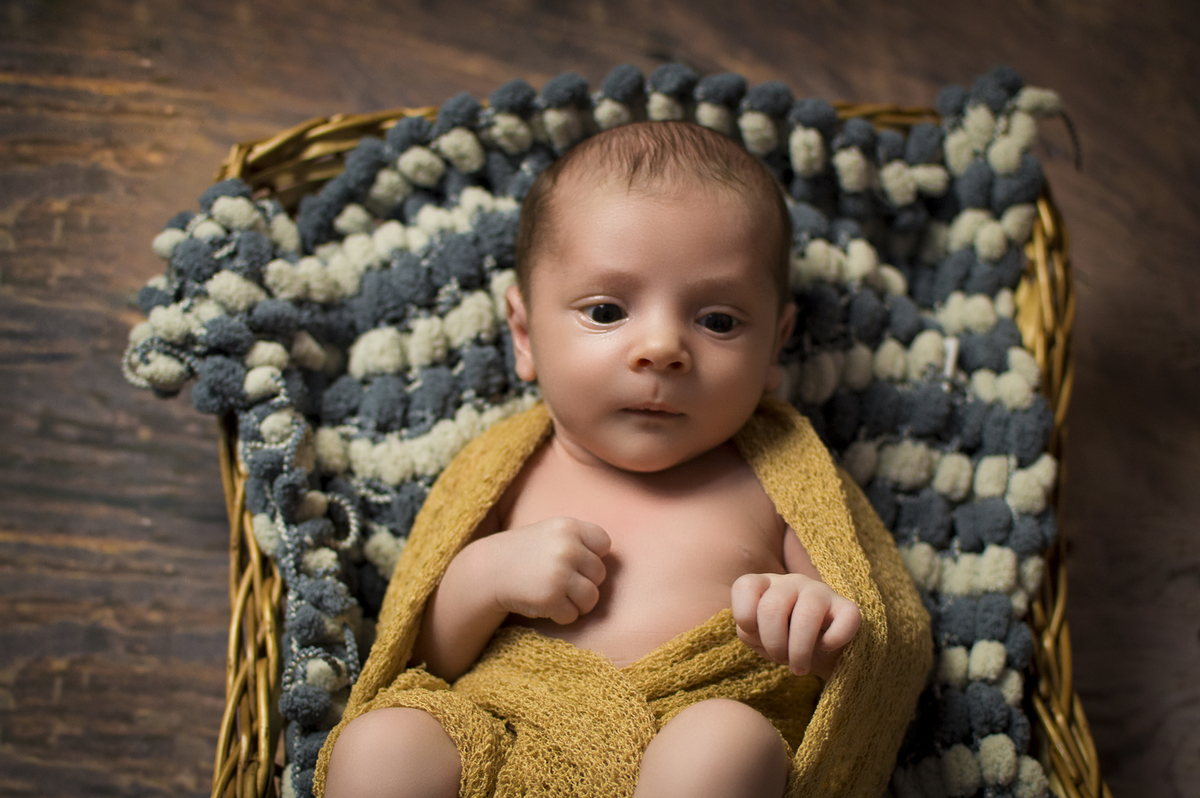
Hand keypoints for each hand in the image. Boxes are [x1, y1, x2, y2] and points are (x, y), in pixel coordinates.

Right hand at [481, 516, 610, 624]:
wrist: (489, 570)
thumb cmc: (525, 553)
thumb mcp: (552, 533)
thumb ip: (580, 540)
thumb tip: (613, 560)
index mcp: (568, 527)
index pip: (604, 543)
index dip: (592, 556)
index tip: (574, 561)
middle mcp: (567, 548)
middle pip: (600, 574)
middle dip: (584, 583)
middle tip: (561, 582)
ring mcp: (559, 573)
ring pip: (591, 598)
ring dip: (577, 603)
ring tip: (557, 595)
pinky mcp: (550, 598)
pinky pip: (573, 615)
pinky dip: (561, 615)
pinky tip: (544, 604)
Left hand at [731, 572, 861, 679]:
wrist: (821, 654)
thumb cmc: (783, 642)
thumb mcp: (757, 638)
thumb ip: (749, 630)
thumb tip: (757, 629)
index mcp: (765, 584)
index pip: (744, 586)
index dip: (746, 621)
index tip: (757, 638)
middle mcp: (791, 581)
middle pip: (772, 608)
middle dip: (774, 644)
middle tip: (782, 660)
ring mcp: (820, 590)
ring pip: (806, 616)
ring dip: (799, 651)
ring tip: (800, 667)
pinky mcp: (847, 607)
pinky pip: (846, 618)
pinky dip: (834, 640)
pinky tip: (826, 648)